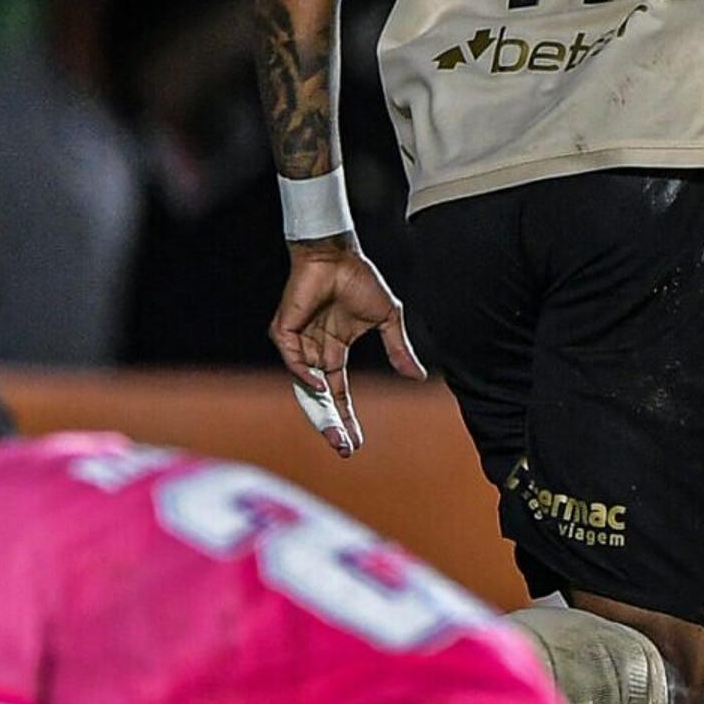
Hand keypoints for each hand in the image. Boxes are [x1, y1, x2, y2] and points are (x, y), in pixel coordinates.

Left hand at [268, 237, 424, 457]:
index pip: (339, 395)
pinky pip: (294, 361)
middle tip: (344, 450)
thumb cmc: (360, 280)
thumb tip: (418, 376)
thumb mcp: (387, 319)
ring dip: (320, 411)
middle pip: (321, 400)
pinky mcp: (285, 330)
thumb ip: (398, 349)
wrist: (338, 254)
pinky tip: (322, 387)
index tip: (357, 444)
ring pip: (305, 388)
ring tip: (335, 432)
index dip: (348, 418)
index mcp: (335, 352)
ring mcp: (299, 343)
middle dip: (333, 425)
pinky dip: (305, 376)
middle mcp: (315, 353)